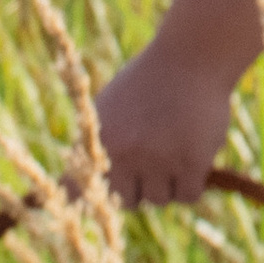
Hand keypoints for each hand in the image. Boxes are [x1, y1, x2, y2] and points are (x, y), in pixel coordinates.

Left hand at [88, 36, 235, 210]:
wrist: (190, 57)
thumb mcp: (107, 108)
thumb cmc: (146, 82)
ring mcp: (159, 159)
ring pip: (160, 199)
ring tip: (176, 146)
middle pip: (128, 202)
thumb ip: (92, 147)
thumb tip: (68, 191)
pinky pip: (188, 196)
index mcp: (98, 141)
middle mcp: (124, 154)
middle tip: (154, 159)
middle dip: (141, 187)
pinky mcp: (192, 162)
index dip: (90, 201)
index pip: (80, 192)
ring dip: (170, 182)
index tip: (97, 205)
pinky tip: (195, 154)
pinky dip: (193, 182)